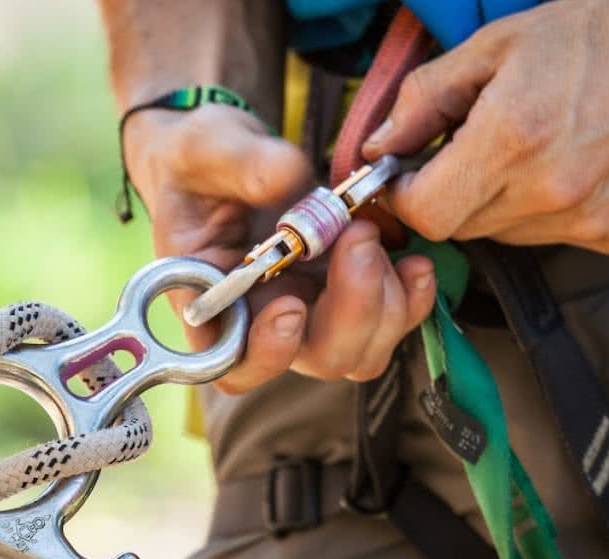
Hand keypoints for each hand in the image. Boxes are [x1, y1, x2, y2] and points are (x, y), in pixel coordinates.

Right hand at [124, 104, 434, 392]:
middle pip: (313, 358)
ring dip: (383, 302)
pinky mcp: (343, 295)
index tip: (290, 305)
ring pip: (357, 351)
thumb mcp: (204, 147)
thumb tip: (290, 180)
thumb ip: (241, 164)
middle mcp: (259, 320)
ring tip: (370, 230)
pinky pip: (387, 324)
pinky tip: (413, 260)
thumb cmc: (195, 162)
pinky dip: (409, 299)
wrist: (219, 158)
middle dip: (350, 312)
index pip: (231, 361)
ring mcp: (306, 312)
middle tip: (357, 235)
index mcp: (209, 300)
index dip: (267, 351)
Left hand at [364, 0, 608, 255]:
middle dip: (449, 193)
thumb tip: (377, 148)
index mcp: (513, 139)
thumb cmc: (591, 35)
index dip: (404, 196)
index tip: (406, 175)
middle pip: (460, 227)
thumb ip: (422, 101)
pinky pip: (555, 237)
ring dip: (498, 202)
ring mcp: (593, 217)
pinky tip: (567, 166)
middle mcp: (553, 190)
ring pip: (504, 235)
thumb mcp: (492, 48)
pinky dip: (547, 210)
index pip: (425, 213)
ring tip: (529, 149)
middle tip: (472, 149)